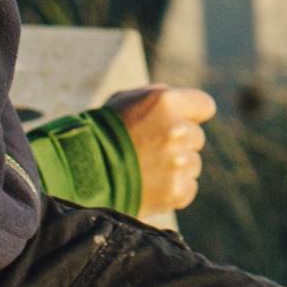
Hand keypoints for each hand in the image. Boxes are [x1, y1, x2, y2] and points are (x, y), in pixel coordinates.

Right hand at [106, 84, 215, 216]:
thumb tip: (179, 99)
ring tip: (147, 169)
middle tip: (151, 149)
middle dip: (179, 142)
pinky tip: (152, 185)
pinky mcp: (176, 190)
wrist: (81, 174)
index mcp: (166, 102)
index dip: (193, 114)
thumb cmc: (102, 133)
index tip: (181, 122)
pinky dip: (174, 188)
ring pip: (193, 163)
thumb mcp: (125, 100)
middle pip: (196, 137)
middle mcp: (177, 130)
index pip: (205, 106)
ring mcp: (178, 162)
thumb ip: (156, 96)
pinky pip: (188, 187)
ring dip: (176, 166)